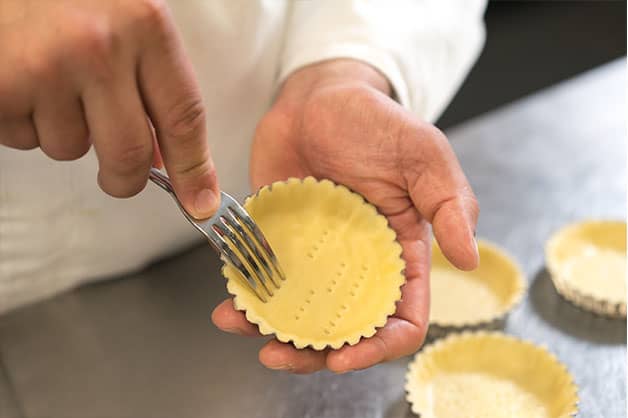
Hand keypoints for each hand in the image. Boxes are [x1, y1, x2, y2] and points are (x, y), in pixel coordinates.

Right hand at [0, 0, 218, 216]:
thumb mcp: (127, 24)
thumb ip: (152, 84)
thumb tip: (165, 158)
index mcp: (145, 25)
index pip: (184, 118)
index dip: (193, 169)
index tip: (199, 201)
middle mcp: (100, 47)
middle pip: (130, 154)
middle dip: (126, 178)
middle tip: (119, 176)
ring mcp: (48, 67)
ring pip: (70, 149)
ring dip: (66, 134)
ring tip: (52, 85)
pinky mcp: (2, 85)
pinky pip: (24, 140)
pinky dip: (26, 124)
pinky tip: (24, 82)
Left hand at [212, 59, 478, 372]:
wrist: (318, 97)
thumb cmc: (375, 121)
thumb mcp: (423, 154)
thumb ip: (451, 203)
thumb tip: (469, 260)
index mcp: (401, 254)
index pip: (400, 318)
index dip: (378, 347)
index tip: (345, 357)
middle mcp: (357, 264)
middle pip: (343, 328)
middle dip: (314, 352)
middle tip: (279, 354)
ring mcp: (315, 255)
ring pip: (299, 312)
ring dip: (272, 330)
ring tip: (242, 326)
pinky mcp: (279, 240)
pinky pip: (263, 279)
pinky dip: (246, 297)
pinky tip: (228, 303)